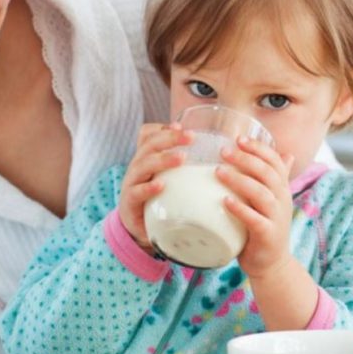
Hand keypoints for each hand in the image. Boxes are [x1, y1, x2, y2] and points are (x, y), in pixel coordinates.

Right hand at [118, 123, 189, 250]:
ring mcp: (131, 184)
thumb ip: (187, 170)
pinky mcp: (129, 203)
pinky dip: (148, 188)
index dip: (163, 129)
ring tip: (181, 158)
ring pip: (143, 165)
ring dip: (162, 159)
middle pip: (149, 145)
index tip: (181, 125)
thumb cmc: (159, 200)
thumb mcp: (172, 181)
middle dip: (169, 138)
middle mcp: (137, 167)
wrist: (139, 228)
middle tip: (191, 137)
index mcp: (147, 158)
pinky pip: (136, 192)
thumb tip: (223, 164)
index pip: (149, 136)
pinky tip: (161, 185)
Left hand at [217, 136, 294, 278]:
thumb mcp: (270, 200)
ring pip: (262, 193)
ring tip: (219, 172)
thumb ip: (274, 178)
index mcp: (282, 188)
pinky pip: (255, 219)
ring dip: (240, 180)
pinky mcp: (268, 235)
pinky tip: (225, 201)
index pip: (275, 161)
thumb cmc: (264, 227)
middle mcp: (282, 199)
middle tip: (223, 151)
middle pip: (267, 173)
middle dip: (246, 159)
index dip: (259, 148)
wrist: (272, 263)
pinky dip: (240, 209)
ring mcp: (277, 217)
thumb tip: (285, 153)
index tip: (239, 139)